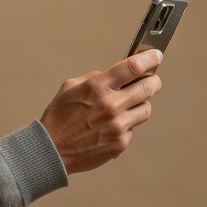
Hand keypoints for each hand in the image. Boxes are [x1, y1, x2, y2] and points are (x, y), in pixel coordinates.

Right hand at [40, 49, 162, 174]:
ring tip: (128, 106)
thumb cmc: (59, 118)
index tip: (156, 55)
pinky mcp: (120, 143)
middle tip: (152, 81)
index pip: (134, 66)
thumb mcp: (71, 87)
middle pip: (149, 87)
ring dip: (140, 105)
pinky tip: (111, 127)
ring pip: (145, 109)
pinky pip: (133, 129)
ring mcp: (118, 126)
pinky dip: (126, 126)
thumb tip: (119, 75)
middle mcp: (111, 105)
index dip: (150, 58)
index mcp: (98, 87)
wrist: (51, 150)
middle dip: (153, 81)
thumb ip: (96, 78)